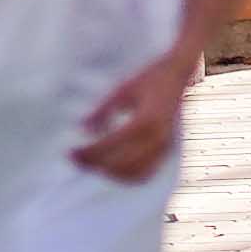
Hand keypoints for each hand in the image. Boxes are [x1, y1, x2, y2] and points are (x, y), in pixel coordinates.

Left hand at [75, 41, 196, 183]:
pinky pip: (146, 172)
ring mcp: (164, 146)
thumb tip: (84, 129)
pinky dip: (127, 176)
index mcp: (145, 120)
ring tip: (92, 165)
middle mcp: (157, 137)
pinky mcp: (167, 150)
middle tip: (76, 159)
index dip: (90, 152)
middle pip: (121, 163)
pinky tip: (111, 169)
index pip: (111, 144)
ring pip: (134, 172)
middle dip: (95, 164)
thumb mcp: (122, 90)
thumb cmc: (148, 78)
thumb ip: (103, 110)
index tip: (71, 152)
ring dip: (110, 173)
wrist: (179, 75)